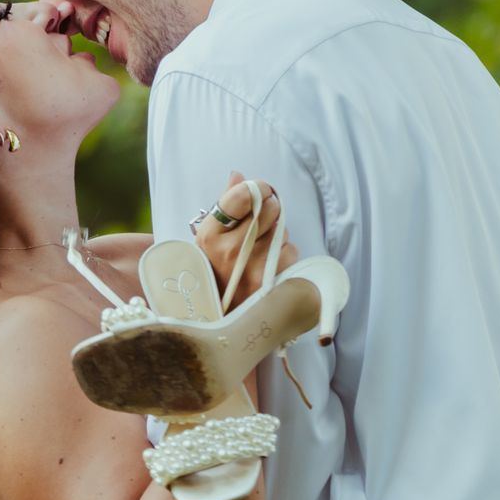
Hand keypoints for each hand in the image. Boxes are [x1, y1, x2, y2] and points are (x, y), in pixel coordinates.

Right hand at [191, 175, 296, 304]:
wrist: (218, 323)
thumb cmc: (214, 276)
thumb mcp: (208, 242)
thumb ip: (224, 205)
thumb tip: (238, 175)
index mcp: (209, 236)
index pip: (242, 194)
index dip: (258, 188)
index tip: (260, 191)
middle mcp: (229, 251)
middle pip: (270, 208)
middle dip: (271, 211)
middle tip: (263, 223)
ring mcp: (251, 268)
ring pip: (282, 231)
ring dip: (277, 237)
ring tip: (260, 254)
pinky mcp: (271, 282)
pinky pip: (290, 252)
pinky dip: (285, 257)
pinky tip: (269, 268)